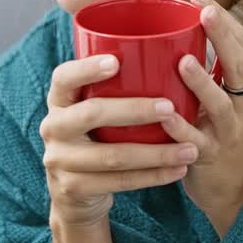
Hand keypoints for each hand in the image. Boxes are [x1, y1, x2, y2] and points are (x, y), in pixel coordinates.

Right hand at [40, 54, 201, 227]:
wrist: (74, 193)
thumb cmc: (96, 137)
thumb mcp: (92, 110)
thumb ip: (113, 88)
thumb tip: (164, 49)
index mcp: (59, 100)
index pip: (64, 77)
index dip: (87, 69)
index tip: (117, 61)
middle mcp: (53, 127)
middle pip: (92, 113)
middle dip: (135, 110)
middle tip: (171, 108)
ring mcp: (59, 160)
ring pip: (112, 156)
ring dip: (156, 153)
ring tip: (189, 149)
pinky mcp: (74, 188)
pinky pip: (119, 182)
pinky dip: (153, 176)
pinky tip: (178, 171)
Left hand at [160, 0, 242, 231]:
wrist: (231, 193)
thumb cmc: (215, 137)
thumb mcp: (215, 101)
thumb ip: (202, 72)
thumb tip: (168, 36)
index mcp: (242, 86)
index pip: (241, 44)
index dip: (224, 19)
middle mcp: (242, 105)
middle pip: (240, 66)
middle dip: (224, 37)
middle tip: (205, 12)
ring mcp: (229, 132)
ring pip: (221, 104)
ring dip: (203, 83)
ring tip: (184, 62)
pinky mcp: (211, 157)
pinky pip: (197, 142)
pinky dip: (182, 129)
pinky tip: (166, 116)